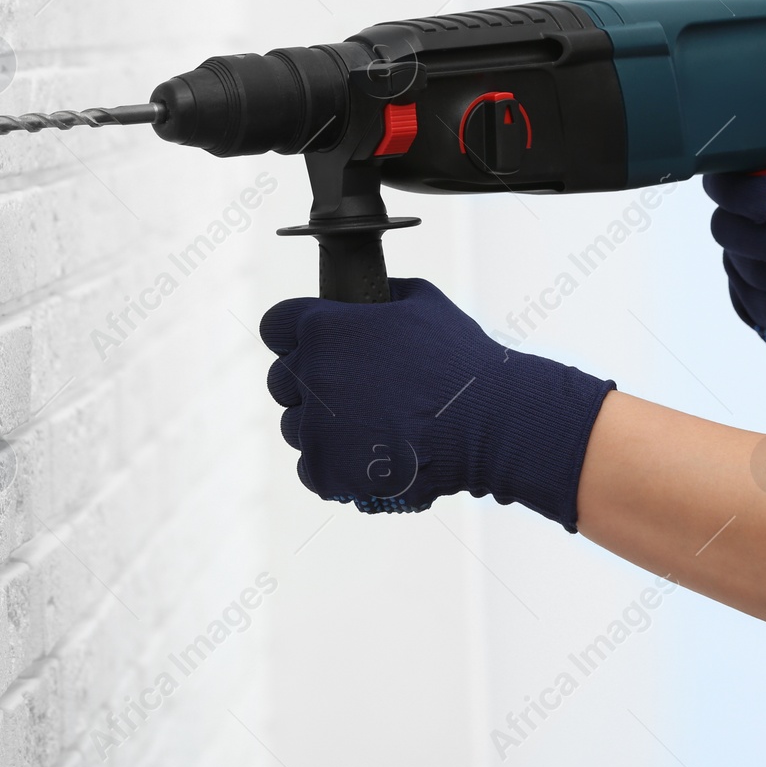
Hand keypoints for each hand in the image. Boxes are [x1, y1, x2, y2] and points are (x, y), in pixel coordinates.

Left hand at [259, 278, 614, 529]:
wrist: (489, 422)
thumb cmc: (460, 359)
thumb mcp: (422, 302)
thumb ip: (379, 296)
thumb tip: (365, 298)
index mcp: (324, 327)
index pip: (275, 326)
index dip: (296, 336)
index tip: (319, 347)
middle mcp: (310, 374)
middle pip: (282, 380)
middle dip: (311, 384)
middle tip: (355, 394)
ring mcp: (314, 427)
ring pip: (296, 427)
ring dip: (324, 428)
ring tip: (373, 429)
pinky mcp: (325, 470)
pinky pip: (313, 468)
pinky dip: (337, 466)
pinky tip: (372, 456)